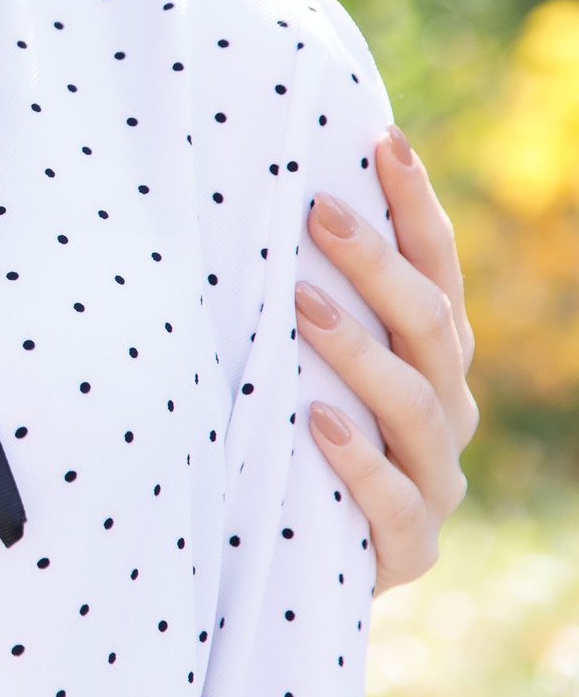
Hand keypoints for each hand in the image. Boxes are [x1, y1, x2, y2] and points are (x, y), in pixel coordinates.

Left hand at [297, 125, 477, 590]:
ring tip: (300, 301)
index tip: (381, 138)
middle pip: (426, 325)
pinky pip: (393, 502)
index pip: (434, 270)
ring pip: (415, 405)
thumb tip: (250, 186)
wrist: (297, 558)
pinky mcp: (408, 548)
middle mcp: (445, 411)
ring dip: (357, 349)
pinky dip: (357, 460)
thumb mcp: (294, 357)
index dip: (414, 206)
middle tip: (319, 209)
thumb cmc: (284, 432)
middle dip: (377, 263)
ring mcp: (435, 481)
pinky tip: (314, 420)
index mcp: (430, 358)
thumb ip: (295, 291)